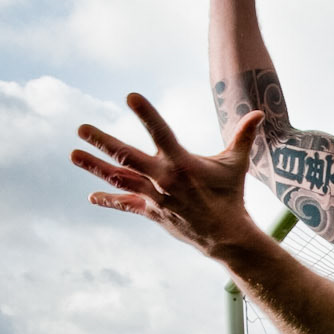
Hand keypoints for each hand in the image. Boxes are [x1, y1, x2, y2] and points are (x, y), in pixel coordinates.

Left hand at [72, 95, 263, 263]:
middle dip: (102, 142)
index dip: (146, 114)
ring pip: (118, 179)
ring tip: (73, 154)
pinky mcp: (151, 212)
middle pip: (126, 157)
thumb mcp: (236, 164)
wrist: (225, 236)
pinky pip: (125, 204)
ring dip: (94, 166)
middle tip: (81, 128)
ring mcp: (154, 197)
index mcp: (182, 162)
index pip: (161, 131)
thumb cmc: (231, 196)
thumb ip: (243, 136)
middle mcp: (163, 178)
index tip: (131, 96)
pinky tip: (91, 195)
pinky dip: (109, 199)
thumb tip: (260, 113)